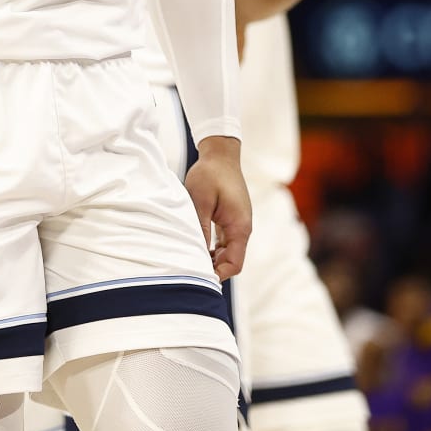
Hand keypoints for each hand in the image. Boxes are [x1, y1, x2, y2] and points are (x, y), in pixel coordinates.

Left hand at [183, 137, 250, 279]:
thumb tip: (197, 254)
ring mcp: (238, 224)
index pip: (234, 264)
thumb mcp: (200, 201)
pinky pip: (224, 242)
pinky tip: (196, 246)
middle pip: (231, 261)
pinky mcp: (231, 219)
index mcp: (239, 227)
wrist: (220, 154)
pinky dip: (212, 248)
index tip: (197, 277)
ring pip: (227, 253)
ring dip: (212, 259)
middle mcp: (242, 228)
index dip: (218, 275)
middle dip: (213, 269)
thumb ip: (200, 228)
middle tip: (188, 269)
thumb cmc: (209, 174)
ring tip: (189, 258)